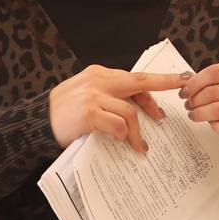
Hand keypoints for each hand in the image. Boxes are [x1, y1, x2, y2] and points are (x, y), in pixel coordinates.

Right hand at [49, 65, 189, 151]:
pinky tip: (120, 141)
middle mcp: (98, 80)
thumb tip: (140, 107)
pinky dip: (122, 134)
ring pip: (130, 110)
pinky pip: (117, 124)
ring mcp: (93, 96)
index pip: (134, 78)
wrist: (37, 121)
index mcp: (99, 74)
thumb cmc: (64, 112)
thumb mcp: (88, 95)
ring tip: (139, 145)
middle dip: (164, 83)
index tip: (178, 80)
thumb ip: (110, 95)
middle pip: (139, 81)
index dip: (157, 82)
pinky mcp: (89, 113)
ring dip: (137, 131)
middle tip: (182, 86)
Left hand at [182, 62, 218, 151]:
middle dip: (194, 99)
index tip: (185, 90)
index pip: (215, 72)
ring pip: (217, 110)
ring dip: (200, 113)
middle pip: (213, 92)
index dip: (195, 81)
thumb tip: (189, 82)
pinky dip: (214, 126)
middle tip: (188, 104)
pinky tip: (212, 124)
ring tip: (194, 114)